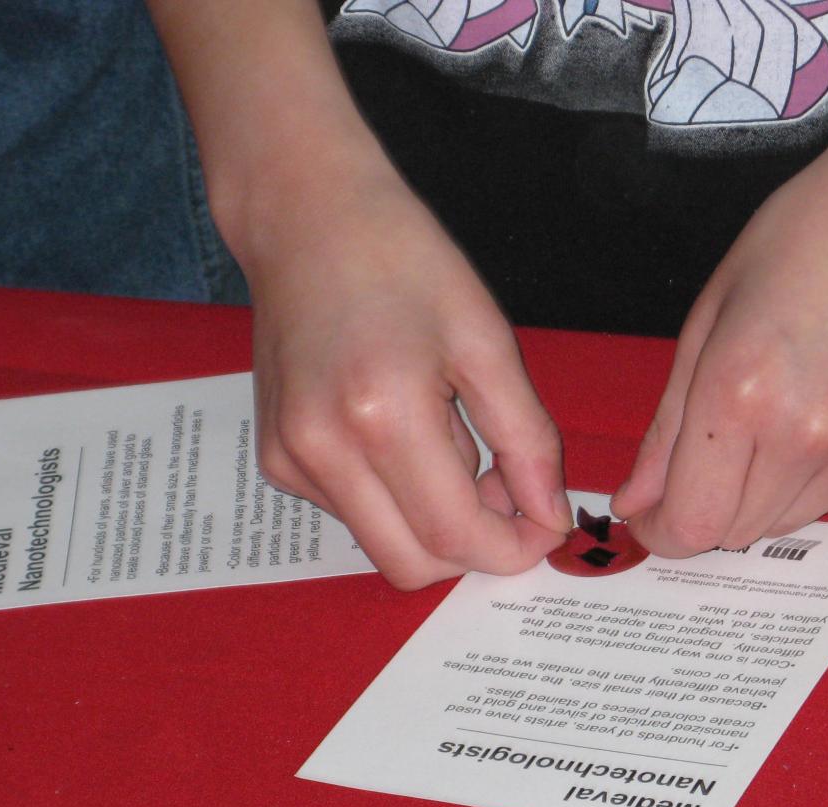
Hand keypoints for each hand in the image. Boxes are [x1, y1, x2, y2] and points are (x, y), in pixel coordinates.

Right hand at [243, 164, 570, 589]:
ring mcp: (291, 460)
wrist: (304, 218)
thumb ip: (526, 439)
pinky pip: (354, 517)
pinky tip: (401, 433)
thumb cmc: (402, 261)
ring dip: (435, 524)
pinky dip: (395, 500)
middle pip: (415, 566)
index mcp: (382, 416)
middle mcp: (324, 450)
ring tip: (450, 443)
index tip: (547, 521)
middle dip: (475, 546)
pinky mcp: (276, 459)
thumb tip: (551, 518)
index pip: (457, 536)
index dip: (514, 548)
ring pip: (384, 548)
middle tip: (505, 485)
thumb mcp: (487, 340)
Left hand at [610, 139, 827, 555]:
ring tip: (775, 415)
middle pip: (732, 533)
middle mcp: (805, 436)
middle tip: (710, 451)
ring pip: (782, 524)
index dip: (660, 532)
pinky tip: (824, 409)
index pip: (689, 523)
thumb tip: (636, 501)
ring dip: (760, 495)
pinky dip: (813, 479)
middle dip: (706, 506)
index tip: (651, 515)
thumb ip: (667, 427)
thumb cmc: (804, 240)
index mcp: (739, 394)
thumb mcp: (709, 320)